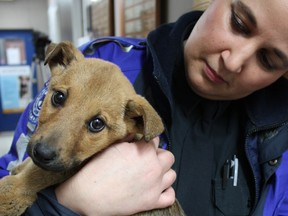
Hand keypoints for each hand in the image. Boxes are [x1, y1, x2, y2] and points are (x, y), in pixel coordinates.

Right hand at [55, 137, 175, 215]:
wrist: (87, 195)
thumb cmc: (97, 169)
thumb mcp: (112, 147)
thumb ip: (128, 140)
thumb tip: (134, 136)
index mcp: (144, 151)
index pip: (155, 139)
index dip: (148, 141)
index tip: (142, 144)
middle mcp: (154, 167)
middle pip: (168, 156)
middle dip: (159, 155)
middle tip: (148, 158)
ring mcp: (155, 186)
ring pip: (172, 174)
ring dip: (164, 172)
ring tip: (152, 173)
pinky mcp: (152, 202)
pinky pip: (170, 196)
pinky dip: (166, 192)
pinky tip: (157, 188)